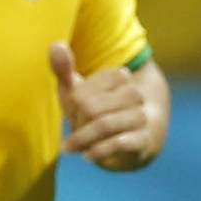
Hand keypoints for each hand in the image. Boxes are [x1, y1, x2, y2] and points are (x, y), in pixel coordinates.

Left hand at [54, 43, 164, 171]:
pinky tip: (88, 156)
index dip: (73, 107)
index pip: (82, 92)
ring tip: (75, 148)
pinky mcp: (144, 140)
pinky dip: (100, 151)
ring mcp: (141, 117)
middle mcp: (134, 94)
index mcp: (119, 76)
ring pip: (105, 125)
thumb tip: (56, 45)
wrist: (132, 143)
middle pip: (91, 108)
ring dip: (85, 139)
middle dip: (78, 124)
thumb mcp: (78, 93)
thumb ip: (65, 70)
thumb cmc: (98, 114)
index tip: (73, 114)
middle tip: (72, 135)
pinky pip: (120, 143)